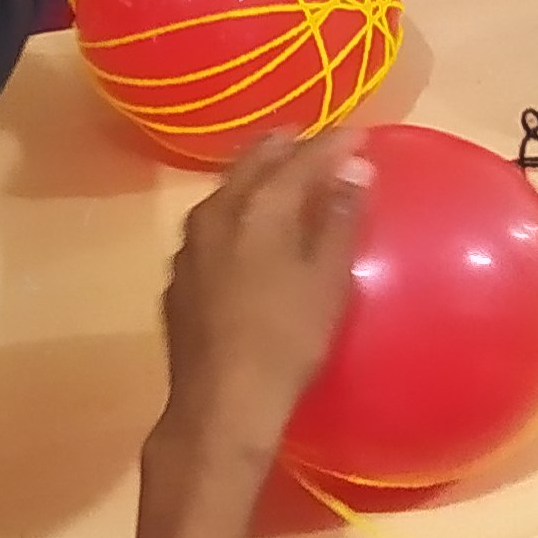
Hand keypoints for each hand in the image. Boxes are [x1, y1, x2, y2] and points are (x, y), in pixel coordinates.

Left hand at [158, 131, 374, 461]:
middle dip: (285, 147)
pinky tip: (246, 230)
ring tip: (280, 174)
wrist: (220, 404)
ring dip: (254, 176)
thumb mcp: (327, 281)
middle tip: (312, 139)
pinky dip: (235, 212)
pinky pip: (211, 225)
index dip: (332, 143)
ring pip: (225, 192)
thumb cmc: (286, 342)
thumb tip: (355, 167)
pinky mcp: (178, 277)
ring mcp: (189, 246)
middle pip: (252, 163)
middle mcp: (215, 213)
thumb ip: (340, 219)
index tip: (358, 134)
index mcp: (258, 207)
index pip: (300, 158)